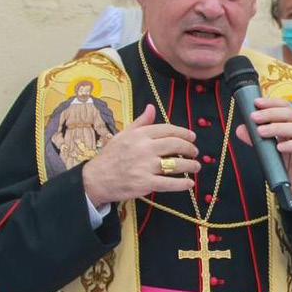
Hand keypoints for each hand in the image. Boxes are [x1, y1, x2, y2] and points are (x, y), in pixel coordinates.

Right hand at [82, 104, 199, 208]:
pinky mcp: (146, 183)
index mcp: (139, 135)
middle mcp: (144, 148)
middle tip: (195, 152)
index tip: (192, 137)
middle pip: (175, 145)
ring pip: (176, 164)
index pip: (168, 130)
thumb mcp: (123, 135)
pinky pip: (169, 183)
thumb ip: (140, 122)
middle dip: (190, 148)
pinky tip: (189, 183)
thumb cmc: (111, 156)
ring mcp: (145, 166)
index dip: (183, 133)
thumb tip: (151, 107)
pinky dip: (182, 184)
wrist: (96, 179)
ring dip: (190, 165)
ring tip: (196, 167)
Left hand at [235, 97, 291, 205]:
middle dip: (271, 113)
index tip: (256, 103)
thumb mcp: (269, 149)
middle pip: (290, 114)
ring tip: (262, 132)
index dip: (271, 103)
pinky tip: (279, 147)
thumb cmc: (288, 164)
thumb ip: (256, 139)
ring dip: (278, 127)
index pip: (284, 107)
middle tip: (254, 117)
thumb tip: (241, 129)